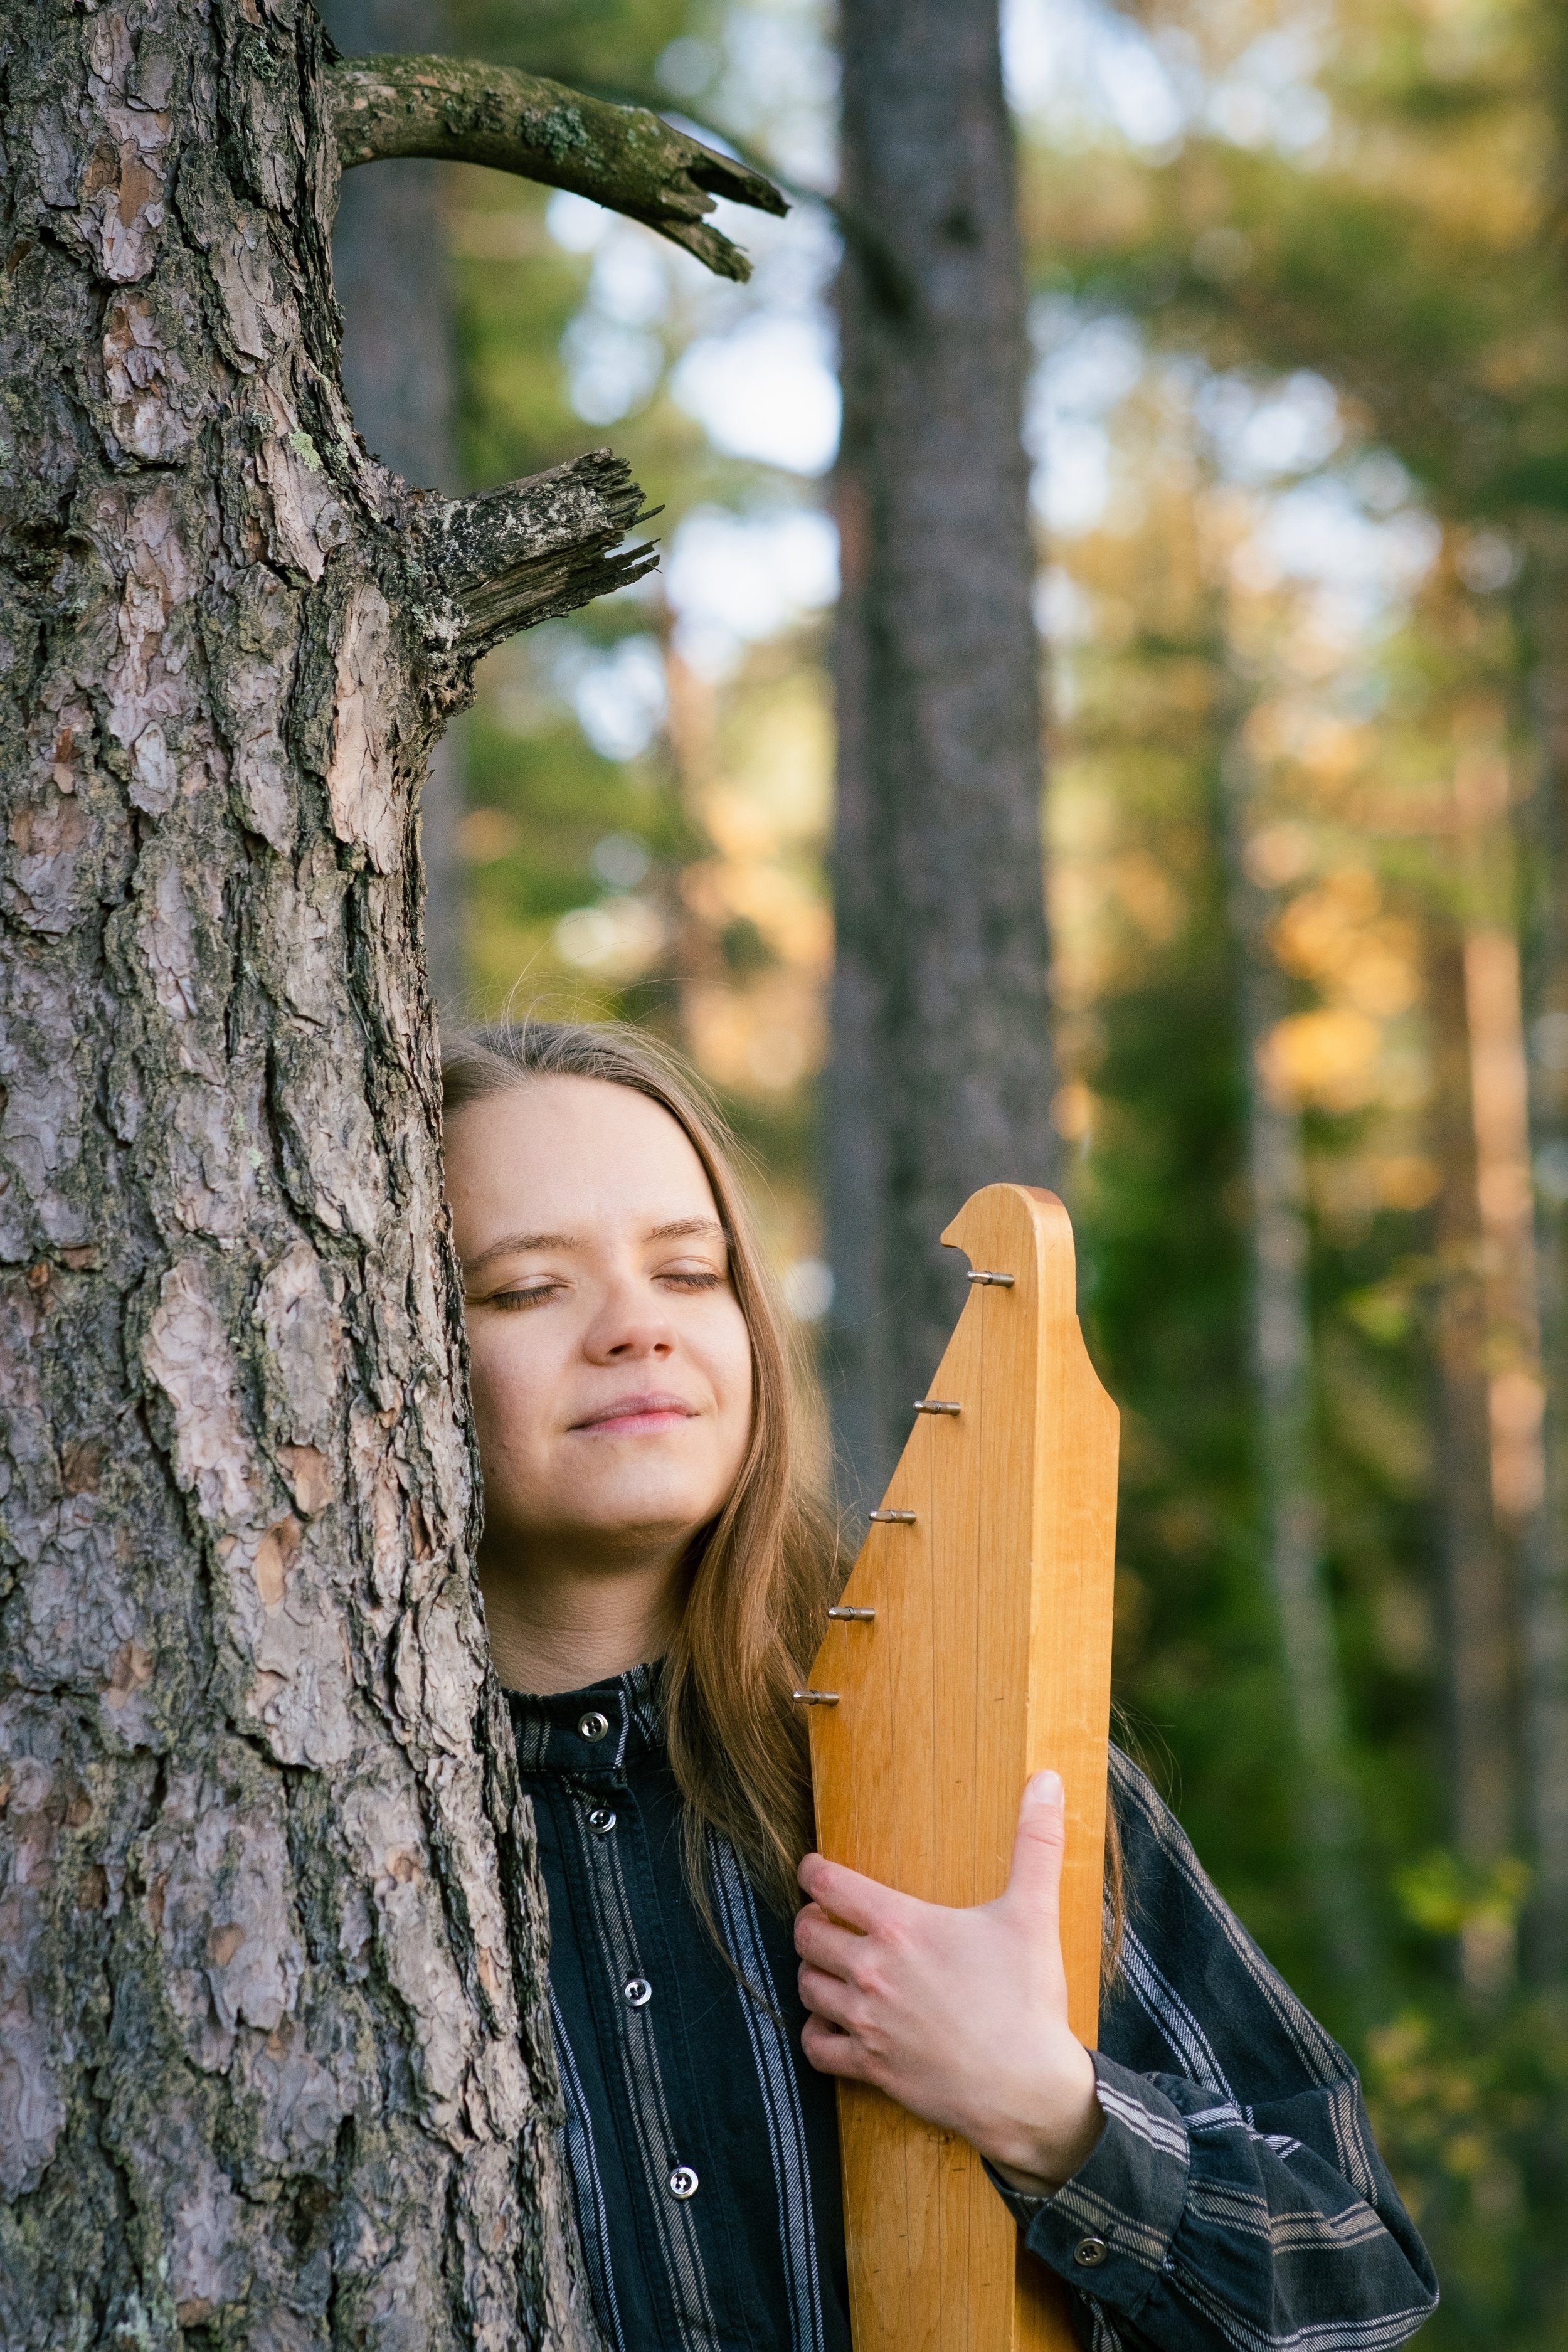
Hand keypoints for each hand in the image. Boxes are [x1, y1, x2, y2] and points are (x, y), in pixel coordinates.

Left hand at [794, 1770, 1103, 2196]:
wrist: (1029, 2089)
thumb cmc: (1028, 1999)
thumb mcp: (1034, 1912)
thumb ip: (1036, 1841)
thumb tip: (1047, 1780)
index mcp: (901, 1926)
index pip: (828, 1884)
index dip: (812, 1871)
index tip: (813, 1870)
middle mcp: (872, 1970)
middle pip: (807, 1933)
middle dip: (810, 1920)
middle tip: (824, 1917)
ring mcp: (868, 2022)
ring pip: (807, 1987)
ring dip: (813, 1972)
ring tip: (829, 1965)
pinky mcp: (871, 2067)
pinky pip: (816, 2047)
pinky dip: (816, 2033)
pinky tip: (833, 2023)